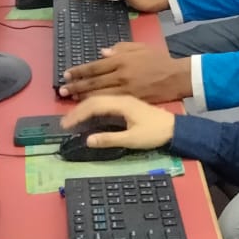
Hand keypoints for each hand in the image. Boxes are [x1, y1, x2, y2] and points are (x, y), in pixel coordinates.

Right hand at [60, 93, 175, 149]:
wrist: (175, 127)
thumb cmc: (155, 133)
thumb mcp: (132, 139)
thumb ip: (109, 139)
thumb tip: (87, 140)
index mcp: (121, 103)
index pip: (93, 105)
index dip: (77, 114)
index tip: (65, 125)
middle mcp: (121, 98)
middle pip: (94, 100)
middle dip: (77, 110)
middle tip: (64, 122)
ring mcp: (124, 99)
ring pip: (99, 99)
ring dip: (83, 106)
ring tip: (71, 117)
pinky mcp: (127, 103)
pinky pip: (105, 100)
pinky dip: (93, 106)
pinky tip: (88, 111)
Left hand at [61, 43, 191, 103]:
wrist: (177, 76)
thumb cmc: (159, 59)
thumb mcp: (140, 47)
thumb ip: (121, 48)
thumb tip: (102, 53)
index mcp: (122, 60)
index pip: (94, 66)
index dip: (79, 71)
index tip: (66, 74)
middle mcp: (121, 75)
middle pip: (93, 82)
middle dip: (76, 86)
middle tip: (62, 90)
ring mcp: (126, 89)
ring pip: (99, 94)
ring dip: (83, 97)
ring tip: (71, 98)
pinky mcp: (132, 100)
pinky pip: (110, 103)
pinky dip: (98, 104)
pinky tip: (89, 106)